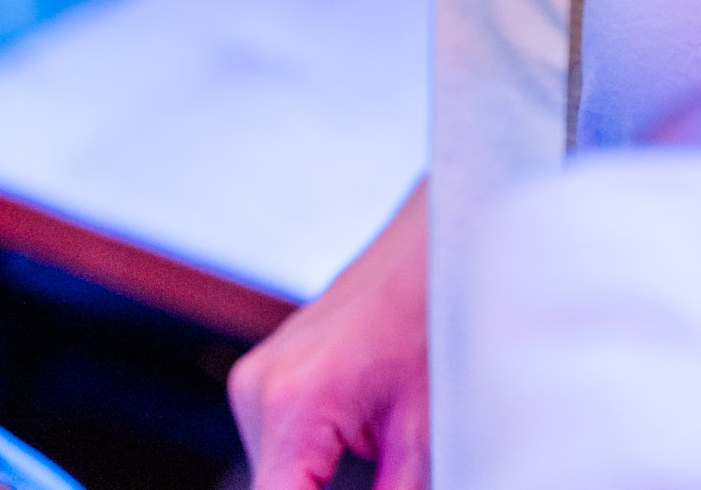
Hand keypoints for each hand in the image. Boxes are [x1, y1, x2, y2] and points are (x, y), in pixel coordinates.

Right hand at [229, 179, 429, 489]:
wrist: (444, 235)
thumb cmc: (443, 309)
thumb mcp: (427, 433)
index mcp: (292, 403)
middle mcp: (258, 390)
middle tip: (390, 473)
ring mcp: (256, 380)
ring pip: (276, 480)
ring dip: (319, 488)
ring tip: (384, 454)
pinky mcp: (268, 376)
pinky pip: (281, 451)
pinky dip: (314, 472)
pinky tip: (367, 451)